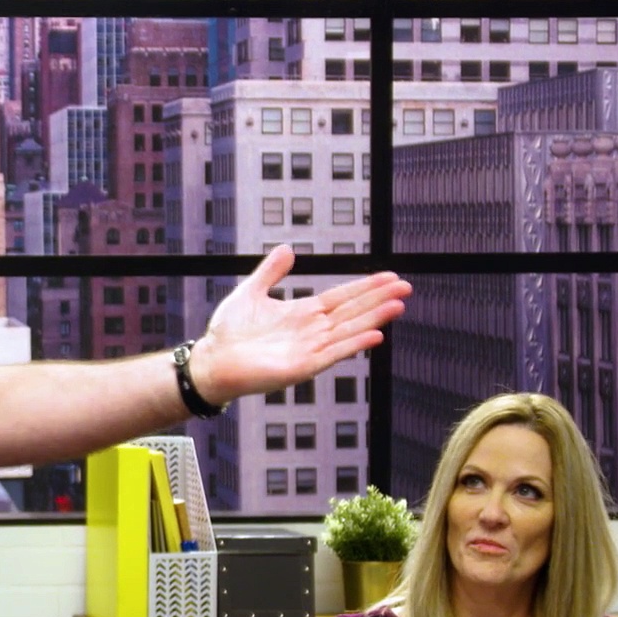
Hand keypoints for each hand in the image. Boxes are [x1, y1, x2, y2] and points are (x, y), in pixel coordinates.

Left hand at [190, 246, 410, 404]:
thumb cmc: (228, 333)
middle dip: (379, 299)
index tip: (390, 277)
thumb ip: (270, 272)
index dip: (366, 287)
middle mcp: (311, 331)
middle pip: (352, 312)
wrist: (211, 360)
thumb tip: (287, 249)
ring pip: (348, 331)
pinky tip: (374, 336)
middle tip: (406, 287)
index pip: (342, 297)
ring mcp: (309, 350)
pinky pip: (332, 354)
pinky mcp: (301, 367)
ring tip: (398, 306)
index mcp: (303, 314)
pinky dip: (353, 345)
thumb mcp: (251, 292)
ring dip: (373, 319)